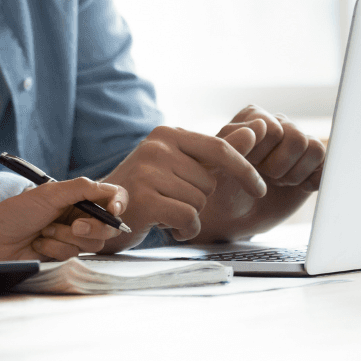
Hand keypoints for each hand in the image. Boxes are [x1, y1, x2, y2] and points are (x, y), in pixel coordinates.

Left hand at [0, 177, 126, 266]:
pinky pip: (74, 255)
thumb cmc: (15, 213)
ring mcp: (70, 237)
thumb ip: (81, 189)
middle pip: (107, 227)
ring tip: (44, 231)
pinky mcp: (63, 255)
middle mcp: (76, 216)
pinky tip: (39, 244)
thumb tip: (110, 190)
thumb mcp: (49, 194)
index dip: (117, 204)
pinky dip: (56, 248)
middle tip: (72, 226)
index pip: (110, 198)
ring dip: (65, 238)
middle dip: (90, 227)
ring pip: (92, 243)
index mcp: (75, 197)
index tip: (113, 209)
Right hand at [100, 125, 266, 248]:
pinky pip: (189, 218)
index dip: (244, 170)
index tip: (260, 189)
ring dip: (190, 215)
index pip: (219, 148)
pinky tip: (167, 226)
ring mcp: (147, 172)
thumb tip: (258, 130)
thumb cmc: (146, 190)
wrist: (100, 214)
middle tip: (172, 199)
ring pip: (200, 202)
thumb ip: (219, 152)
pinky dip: (185, 229)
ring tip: (165, 210)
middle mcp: (156, 147)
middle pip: (210, 181)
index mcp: (166, 134)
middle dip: (200, 198)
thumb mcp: (182, 166)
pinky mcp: (144, 199)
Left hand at [219, 104, 324, 191]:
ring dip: (295, 173)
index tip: (247, 164)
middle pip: (298, 139)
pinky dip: (312, 180)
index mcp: (254, 116)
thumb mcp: (219, 162)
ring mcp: (298, 143)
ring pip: (316, 149)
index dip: (261, 154)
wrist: (234, 214)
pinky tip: (296, 187)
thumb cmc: (222, 185)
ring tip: (277, 180)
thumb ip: (235, 139)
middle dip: (278, 166)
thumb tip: (262, 125)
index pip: (273, 130)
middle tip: (263, 175)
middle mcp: (279, 123)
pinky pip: (327, 165)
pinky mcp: (313, 163)